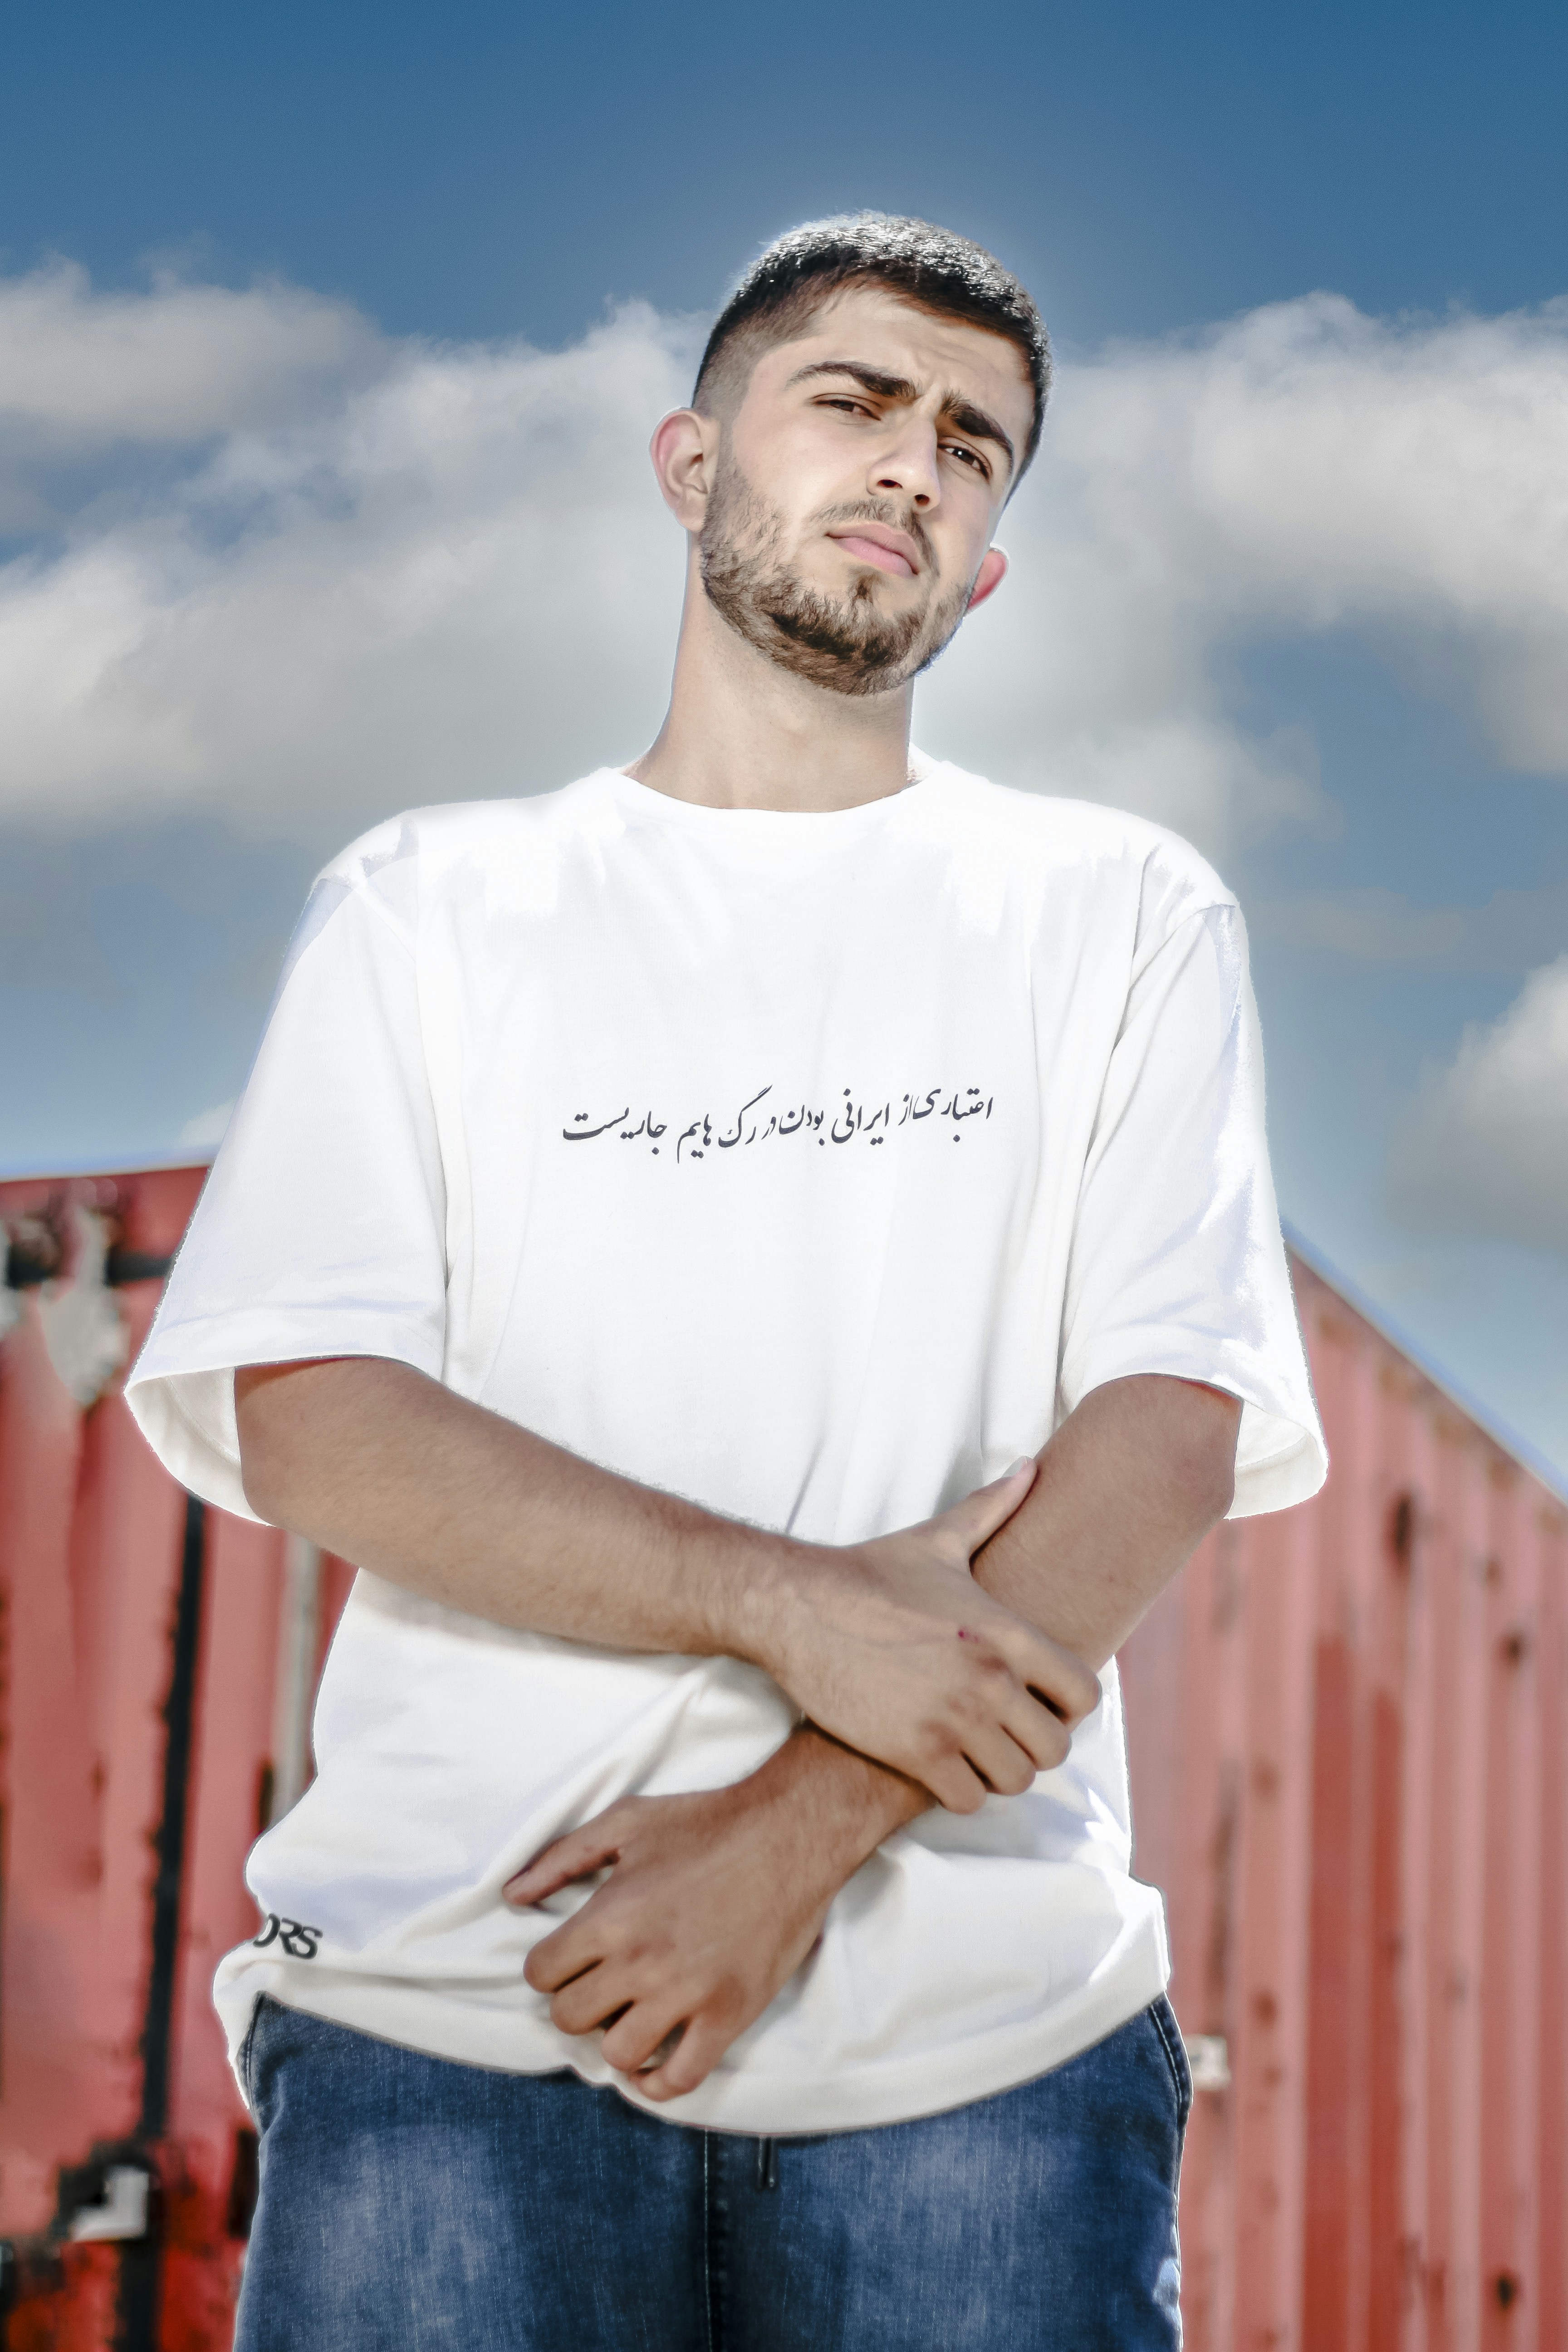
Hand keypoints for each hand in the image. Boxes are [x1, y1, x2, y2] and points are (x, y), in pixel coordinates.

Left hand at [507, 1757, 870, 2099]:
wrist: (790, 1834)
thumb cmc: (705, 1822)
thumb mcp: (626, 1821)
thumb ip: (561, 1857)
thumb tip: (511, 1895)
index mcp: (610, 1917)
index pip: (542, 1974)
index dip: (550, 1967)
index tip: (570, 1960)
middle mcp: (641, 1964)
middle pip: (571, 2017)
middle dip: (578, 2002)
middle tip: (600, 1984)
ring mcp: (687, 1995)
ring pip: (618, 2054)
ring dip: (615, 2039)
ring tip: (629, 2016)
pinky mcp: (728, 2015)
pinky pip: (681, 2079)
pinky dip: (658, 2084)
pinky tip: (652, 2065)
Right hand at [755, 1461, 1101, 1813]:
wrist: (799, 1608)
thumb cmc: (870, 1574)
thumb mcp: (939, 1540)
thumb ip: (993, 1508)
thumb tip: (1030, 1467)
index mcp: (1006, 1632)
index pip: (1083, 1694)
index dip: (1070, 1705)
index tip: (1042, 1701)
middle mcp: (990, 1679)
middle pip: (1055, 1747)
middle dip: (1034, 1744)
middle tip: (1005, 1732)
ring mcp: (953, 1720)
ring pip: (1015, 1779)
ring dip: (999, 1771)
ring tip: (975, 1751)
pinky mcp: (913, 1752)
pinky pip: (968, 1800)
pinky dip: (961, 1791)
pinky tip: (941, 1767)